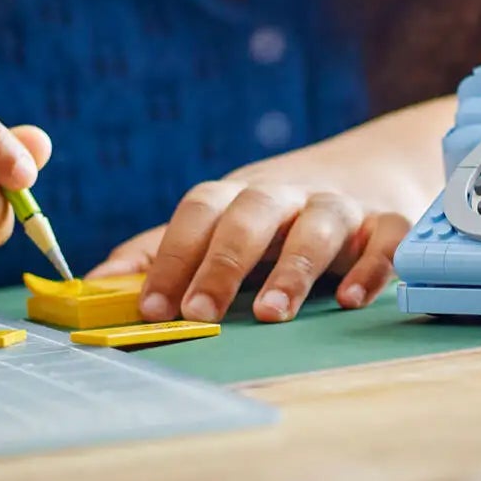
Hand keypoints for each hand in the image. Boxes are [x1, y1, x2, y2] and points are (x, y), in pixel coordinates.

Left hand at [91, 152, 416, 325]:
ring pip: (319, 224)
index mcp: (239, 195)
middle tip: (200, 313)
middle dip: (223, 262)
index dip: (173, 256)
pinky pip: (386, 238)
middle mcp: (287, 195)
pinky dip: (373, 266)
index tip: (152, 307)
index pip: (200, 211)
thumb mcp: (221, 223)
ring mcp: (340, 205)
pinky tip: (353, 300)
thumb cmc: (278, 213)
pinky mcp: (388, 221)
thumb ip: (160, 252)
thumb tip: (92, 281)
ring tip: (271, 313)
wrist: (373, 167)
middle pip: (252, 213)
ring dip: (294, 267)